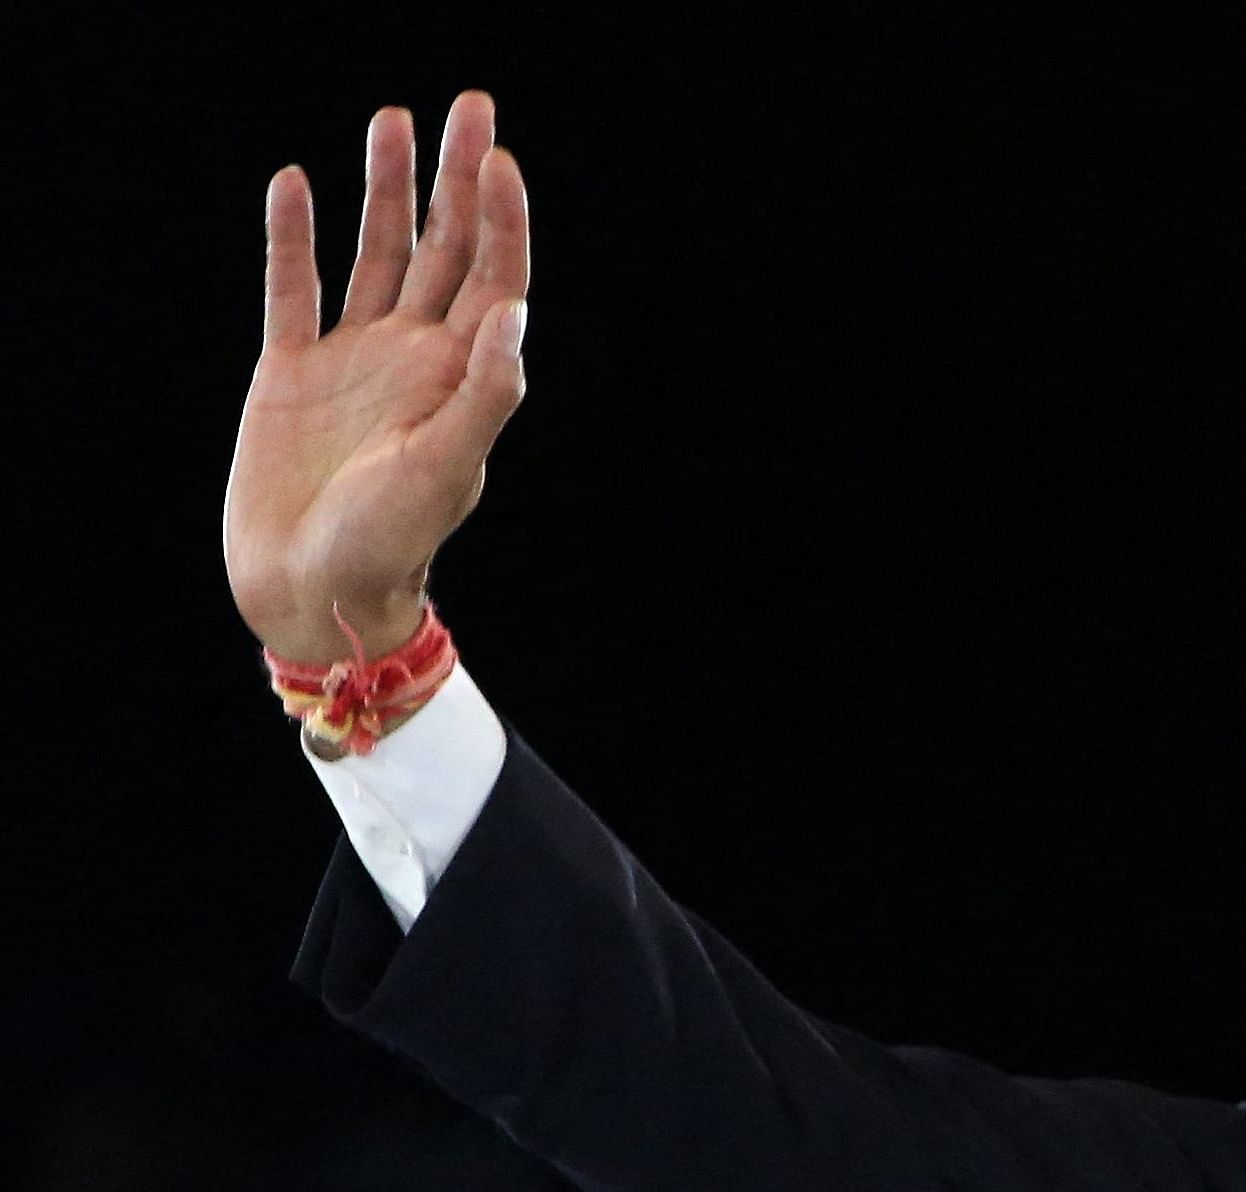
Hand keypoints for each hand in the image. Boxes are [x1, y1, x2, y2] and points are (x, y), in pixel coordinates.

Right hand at [225, 92, 529, 666]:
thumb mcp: (448, 469)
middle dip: (458, 179)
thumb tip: (513, 310)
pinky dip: (292, 237)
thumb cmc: (392, 543)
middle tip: (472, 107)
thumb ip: (485, 392)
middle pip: (443, 247)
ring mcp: (353, 359)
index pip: (494, 278)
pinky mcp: (290, 372)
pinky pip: (293, 288)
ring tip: (392, 118)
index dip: (501, 218)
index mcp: (462, 377)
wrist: (314, 589)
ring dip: (385, 188)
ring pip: (376, 253)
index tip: (501, 160)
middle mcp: (414, 356)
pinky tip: (293, 183)